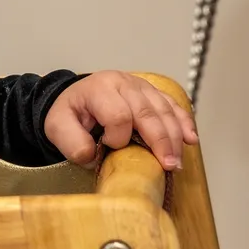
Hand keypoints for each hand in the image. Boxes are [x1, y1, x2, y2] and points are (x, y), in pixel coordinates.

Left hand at [45, 72, 199, 171]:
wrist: (75, 99)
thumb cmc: (70, 113)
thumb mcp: (57, 126)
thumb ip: (71, 142)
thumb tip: (92, 157)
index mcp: (100, 89)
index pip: (118, 114)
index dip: (118, 137)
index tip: (109, 148)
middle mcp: (124, 83)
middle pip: (148, 112)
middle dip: (160, 141)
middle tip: (167, 165)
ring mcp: (141, 87)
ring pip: (164, 110)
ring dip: (174, 136)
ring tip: (176, 160)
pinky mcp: (153, 94)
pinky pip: (173, 106)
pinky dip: (184, 122)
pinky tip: (191, 139)